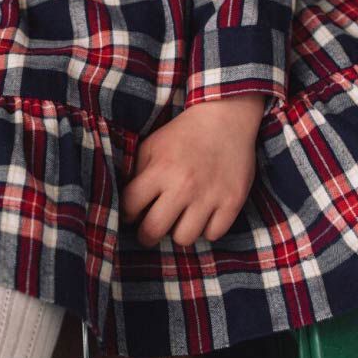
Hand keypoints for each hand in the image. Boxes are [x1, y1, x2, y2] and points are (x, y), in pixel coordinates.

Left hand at [118, 93, 266, 247]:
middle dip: (146, 235)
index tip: (132, 213)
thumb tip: (125, 203)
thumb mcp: (152, 145)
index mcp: (160, 169)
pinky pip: (213, 235)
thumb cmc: (183, 134)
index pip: (130, 206)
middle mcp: (184, 186)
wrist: (225, 118)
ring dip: (179, 231)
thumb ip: (136, 173)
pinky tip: (203, 214)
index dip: (127, 214)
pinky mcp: (232, 201)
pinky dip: (206, 228)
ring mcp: (209, 196)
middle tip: (150, 229)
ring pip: (184, 239)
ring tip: (180, 218)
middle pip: (154, 230)